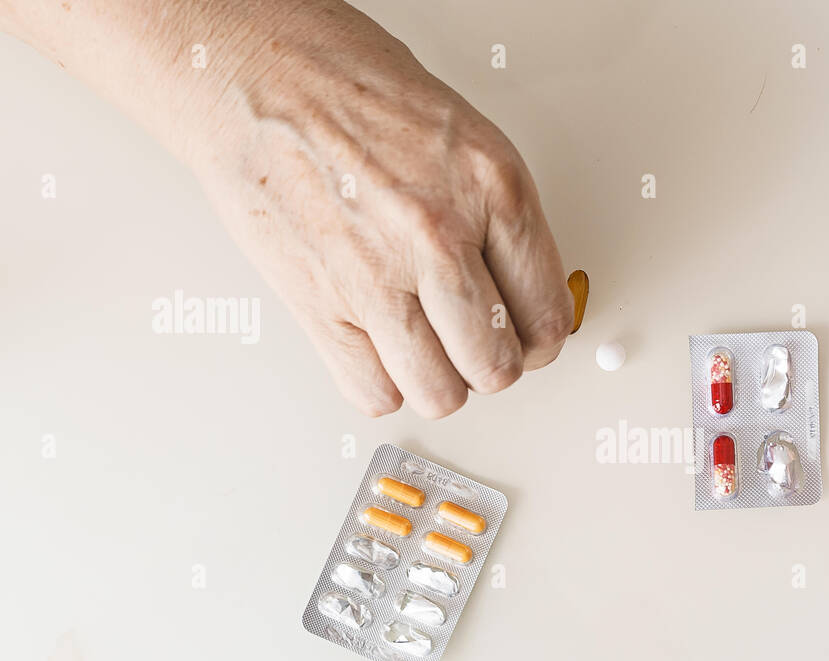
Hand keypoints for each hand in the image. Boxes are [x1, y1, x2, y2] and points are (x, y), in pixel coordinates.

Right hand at [183, 2, 572, 416]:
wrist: (255, 73)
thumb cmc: (350, 90)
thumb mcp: (464, 138)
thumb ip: (501, 222)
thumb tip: (524, 294)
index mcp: (491, 189)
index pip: (547, 314)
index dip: (539, 339)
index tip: (524, 336)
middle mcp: (438, 237)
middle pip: (497, 366)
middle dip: (492, 362)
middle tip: (476, 342)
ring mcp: (376, 277)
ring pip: (441, 393)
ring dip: (440, 380)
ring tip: (428, 348)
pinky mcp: (319, 305)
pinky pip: (373, 392)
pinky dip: (382, 382)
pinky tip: (380, 347)